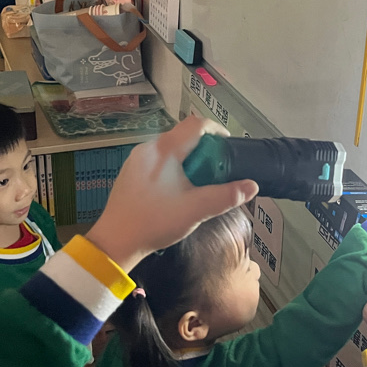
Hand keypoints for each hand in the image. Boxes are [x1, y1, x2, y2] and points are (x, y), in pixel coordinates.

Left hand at [86, 116, 258, 270]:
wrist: (116, 241)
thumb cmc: (154, 222)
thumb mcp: (196, 209)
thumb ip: (226, 196)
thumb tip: (251, 186)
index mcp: (164, 150)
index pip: (195, 124)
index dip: (215, 130)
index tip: (226, 145)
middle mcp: (148, 149)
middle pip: (182, 136)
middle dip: (203, 149)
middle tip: (215, 170)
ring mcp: (136, 160)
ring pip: (169, 149)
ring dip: (187, 160)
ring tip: (197, 183)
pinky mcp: (130, 173)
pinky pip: (157, 161)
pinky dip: (172, 168)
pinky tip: (176, 191)